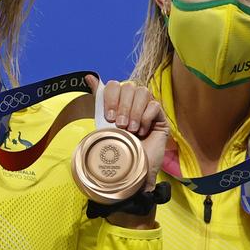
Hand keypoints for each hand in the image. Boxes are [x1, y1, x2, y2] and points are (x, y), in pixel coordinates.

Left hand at [87, 75, 169, 228]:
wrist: (133, 172)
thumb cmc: (119, 152)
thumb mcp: (104, 126)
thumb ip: (99, 102)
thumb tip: (89, 77)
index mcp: (118, 104)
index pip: (115, 85)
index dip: (110, 97)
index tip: (107, 117)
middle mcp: (133, 104)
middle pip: (129, 86)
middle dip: (122, 106)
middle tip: (120, 126)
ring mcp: (148, 110)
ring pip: (142, 92)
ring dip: (134, 111)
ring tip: (131, 130)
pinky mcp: (160, 118)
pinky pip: (155, 104)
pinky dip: (146, 116)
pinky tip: (143, 130)